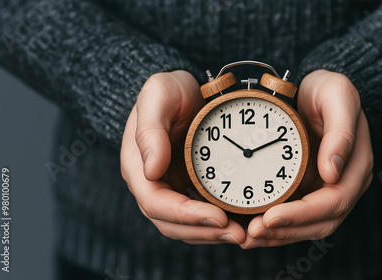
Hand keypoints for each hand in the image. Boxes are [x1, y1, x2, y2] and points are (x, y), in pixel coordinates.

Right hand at [120, 70, 245, 244]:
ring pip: (186, 225)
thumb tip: (151, 170)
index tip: (218, 218)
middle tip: (238, 234)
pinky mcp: (188, 188)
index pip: (156, 203)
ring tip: (243, 235)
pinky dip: (216, 223)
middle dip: (204, 232)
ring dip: (212, 234)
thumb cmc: (169, 90)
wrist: (183, 90)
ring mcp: (170, 188)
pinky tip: (239, 223)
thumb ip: (151, 130)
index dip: (186, 215)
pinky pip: (199, 214)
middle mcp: (152, 183)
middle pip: (171, 223)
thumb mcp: (158, 95)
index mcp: (138, 166)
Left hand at [242, 70, 372, 247]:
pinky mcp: (309, 189)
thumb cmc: (329, 90)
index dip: (303, 214)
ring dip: (279, 235)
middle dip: (287, 232)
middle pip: (321, 222)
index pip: (334, 201)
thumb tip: (333, 171)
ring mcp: (327, 189)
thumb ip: (341, 131)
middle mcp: (344, 183)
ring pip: (307, 225)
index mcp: (356, 166)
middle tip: (253, 233)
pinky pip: (296, 215)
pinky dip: (276, 226)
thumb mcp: (337, 96)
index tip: (271, 217)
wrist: (319, 90)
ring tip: (248, 237)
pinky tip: (253, 228)